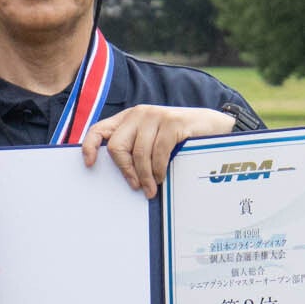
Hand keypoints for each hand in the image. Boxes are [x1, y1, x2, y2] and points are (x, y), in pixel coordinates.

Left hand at [79, 105, 233, 199]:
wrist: (215, 126)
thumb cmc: (179, 138)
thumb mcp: (151, 139)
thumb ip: (134, 148)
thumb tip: (119, 174)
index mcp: (127, 118)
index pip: (98, 129)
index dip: (89, 147)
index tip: (89, 165)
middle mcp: (138, 114)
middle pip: (116, 146)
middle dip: (125, 170)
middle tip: (135, 186)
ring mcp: (155, 116)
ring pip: (138, 154)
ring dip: (144, 176)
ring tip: (150, 189)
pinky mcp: (172, 123)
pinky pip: (158, 153)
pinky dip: (158, 170)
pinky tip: (161, 178)